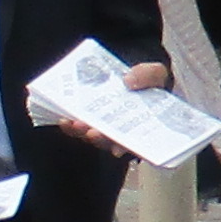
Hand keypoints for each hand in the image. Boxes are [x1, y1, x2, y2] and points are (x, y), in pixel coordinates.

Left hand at [27, 60, 175, 138]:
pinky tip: (64, 120)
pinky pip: (79, 126)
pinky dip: (71, 125)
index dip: (125, 147)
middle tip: (92, 132)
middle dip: (100, 138)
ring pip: (92, 135)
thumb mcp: (156, 74)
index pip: (134, 141)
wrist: (134, 72)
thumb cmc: (149, 80)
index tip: (117, 149)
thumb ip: (148, 75)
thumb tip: (129, 81)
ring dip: (82, 132)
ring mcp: (104, 125)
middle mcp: (122, 130)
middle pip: (110, 141)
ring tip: (73, 123)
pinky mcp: (90, 118)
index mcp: (142, 125)